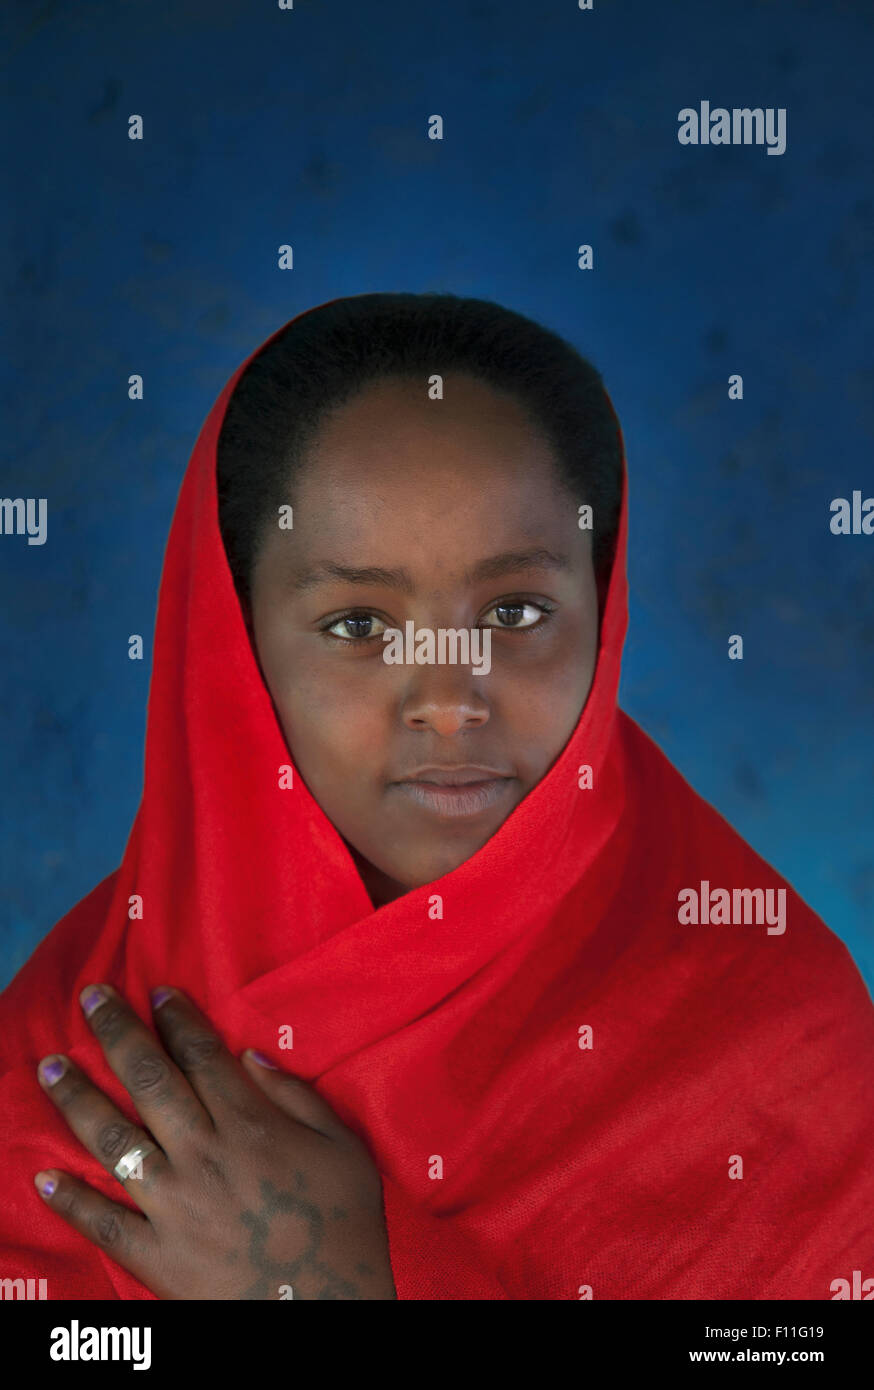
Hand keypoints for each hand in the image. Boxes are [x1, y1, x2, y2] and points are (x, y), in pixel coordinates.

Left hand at [33, 984, 396, 1299]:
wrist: (326, 1308)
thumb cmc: (345, 1224)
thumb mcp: (343, 1147)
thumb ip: (298, 1096)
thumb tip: (250, 1055)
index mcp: (250, 1124)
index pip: (202, 1055)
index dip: (177, 1018)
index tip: (156, 992)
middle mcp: (203, 1153)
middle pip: (150, 1080)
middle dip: (116, 1032)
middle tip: (91, 998)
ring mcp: (174, 1204)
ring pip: (114, 1139)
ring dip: (77, 1099)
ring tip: (49, 1067)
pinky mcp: (156, 1254)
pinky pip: (104, 1223)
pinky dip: (71, 1202)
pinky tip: (44, 1178)